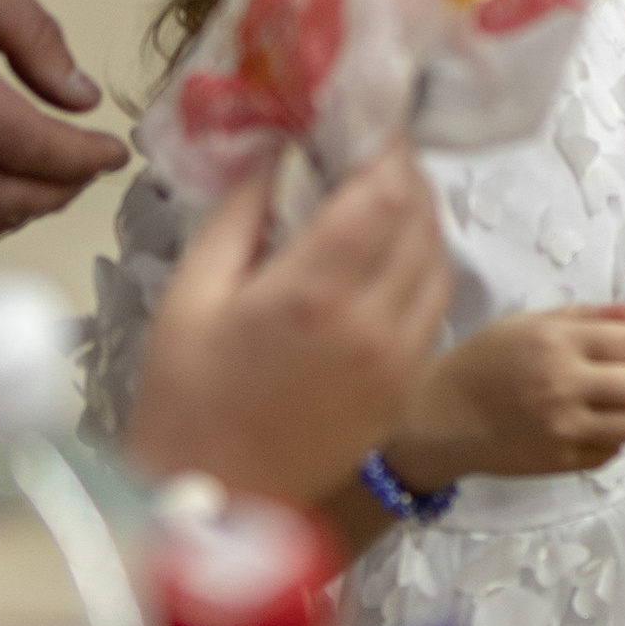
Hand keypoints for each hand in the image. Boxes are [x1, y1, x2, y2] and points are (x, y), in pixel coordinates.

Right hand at [127, 149, 451, 501]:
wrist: (215, 502)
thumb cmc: (185, 398)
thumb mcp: (190, 294)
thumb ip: (241, 216)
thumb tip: (281, 154)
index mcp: (313, 294)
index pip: (384, 191)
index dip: (385, 147)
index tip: (366, 123)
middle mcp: (373, 324)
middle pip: (422, 219)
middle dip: (403, 176)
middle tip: (369, 155)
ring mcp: (399, 360)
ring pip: (439, 261)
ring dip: (419, 220)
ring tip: (378, 201)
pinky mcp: (405, 387)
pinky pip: (433, 306)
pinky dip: (421, 268)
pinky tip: (383, 260)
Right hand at [381, 302, 624, 489]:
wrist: (439, 417)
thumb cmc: (481, 361)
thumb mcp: (526, 324)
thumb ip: (584, 317)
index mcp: (557, 343)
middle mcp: (566, 385)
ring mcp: (565, 428)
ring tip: (608, 402)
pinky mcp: (561, 461)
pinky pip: (611, 451)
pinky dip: (609, 438)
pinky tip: (586, 424)